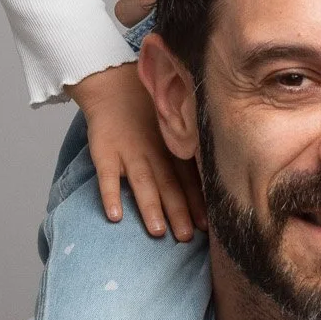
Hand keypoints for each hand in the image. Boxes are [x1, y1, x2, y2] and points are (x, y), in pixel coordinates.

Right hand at [69, 61, 204, 238]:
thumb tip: (216, 176)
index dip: (198, 202)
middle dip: (178, 212)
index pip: (189, 179)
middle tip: (187, 238)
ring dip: (150, 207)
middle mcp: (154, 152)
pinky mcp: (104, 150)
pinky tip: (115, 216)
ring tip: (157, 231)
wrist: (113, 81)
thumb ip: (189, 148)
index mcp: (173, 148)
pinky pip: (106, 175)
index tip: (209, 227)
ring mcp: (128, 151)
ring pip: (142, 182)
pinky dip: (110, 194)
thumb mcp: (175, 125)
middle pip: (169, 185)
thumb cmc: (149, 109)